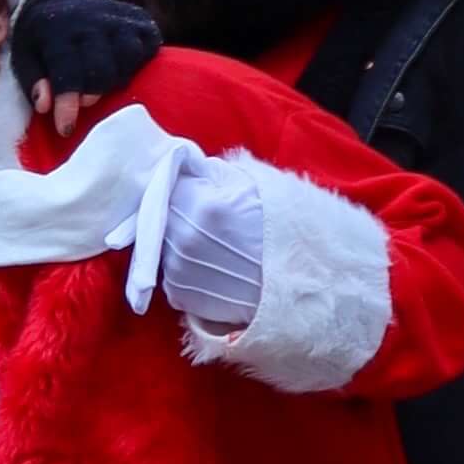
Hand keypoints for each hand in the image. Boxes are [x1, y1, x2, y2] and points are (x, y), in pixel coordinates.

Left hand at [9, 0, 162, 141]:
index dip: (67, 103)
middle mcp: (92, 20)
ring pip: (129, 59)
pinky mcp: (141, 20)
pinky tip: (122, 70)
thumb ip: (34, 81)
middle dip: (92, 93)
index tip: (66, 129)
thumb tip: (45, 106)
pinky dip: (137, 65)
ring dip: (116, 81)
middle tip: (83, 102)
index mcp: (57, 29)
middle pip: (103, 69)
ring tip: (101, 85)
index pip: (67, 70)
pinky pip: (147, 49)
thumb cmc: (41, 36)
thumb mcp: (25, 56)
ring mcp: (120, 18)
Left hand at [152, 163, 266, 332]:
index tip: (196, 190)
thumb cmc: (281, 232)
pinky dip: (185, 269)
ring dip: (181, 242)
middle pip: (163, 216)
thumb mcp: (257, 185)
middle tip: (209, 220)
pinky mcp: (180, 297)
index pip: (170, 184)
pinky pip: (170, 274)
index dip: (184, 185)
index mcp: (204, 206)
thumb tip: (190, 167)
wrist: (299, 284)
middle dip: (181, 213)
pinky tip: (212, 269)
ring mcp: (179, 271)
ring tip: (215, 248)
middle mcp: (185, 240)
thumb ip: (215, 170)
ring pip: (165, 245)